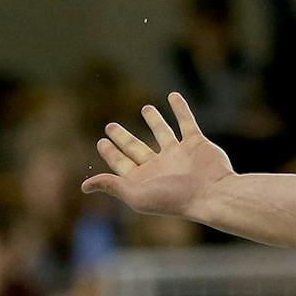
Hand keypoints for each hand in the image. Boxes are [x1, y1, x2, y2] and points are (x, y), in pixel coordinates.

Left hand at [80, 92, 234, 220]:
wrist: (211, 195)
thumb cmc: (173, 199)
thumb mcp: (136, 194)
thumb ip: (112, 186)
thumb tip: (84, 186)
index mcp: (144, 180)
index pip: (121, 164)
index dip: (110, 153)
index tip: (101, 142)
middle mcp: (160, 167)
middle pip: (137, 148)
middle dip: (123, 138)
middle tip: (110, 126)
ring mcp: (179, 155)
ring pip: (162, 133)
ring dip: (154, 121)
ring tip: (146, 108)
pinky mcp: (196, 144)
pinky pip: (186, 122)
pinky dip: (181, 109)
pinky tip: (173, 96)